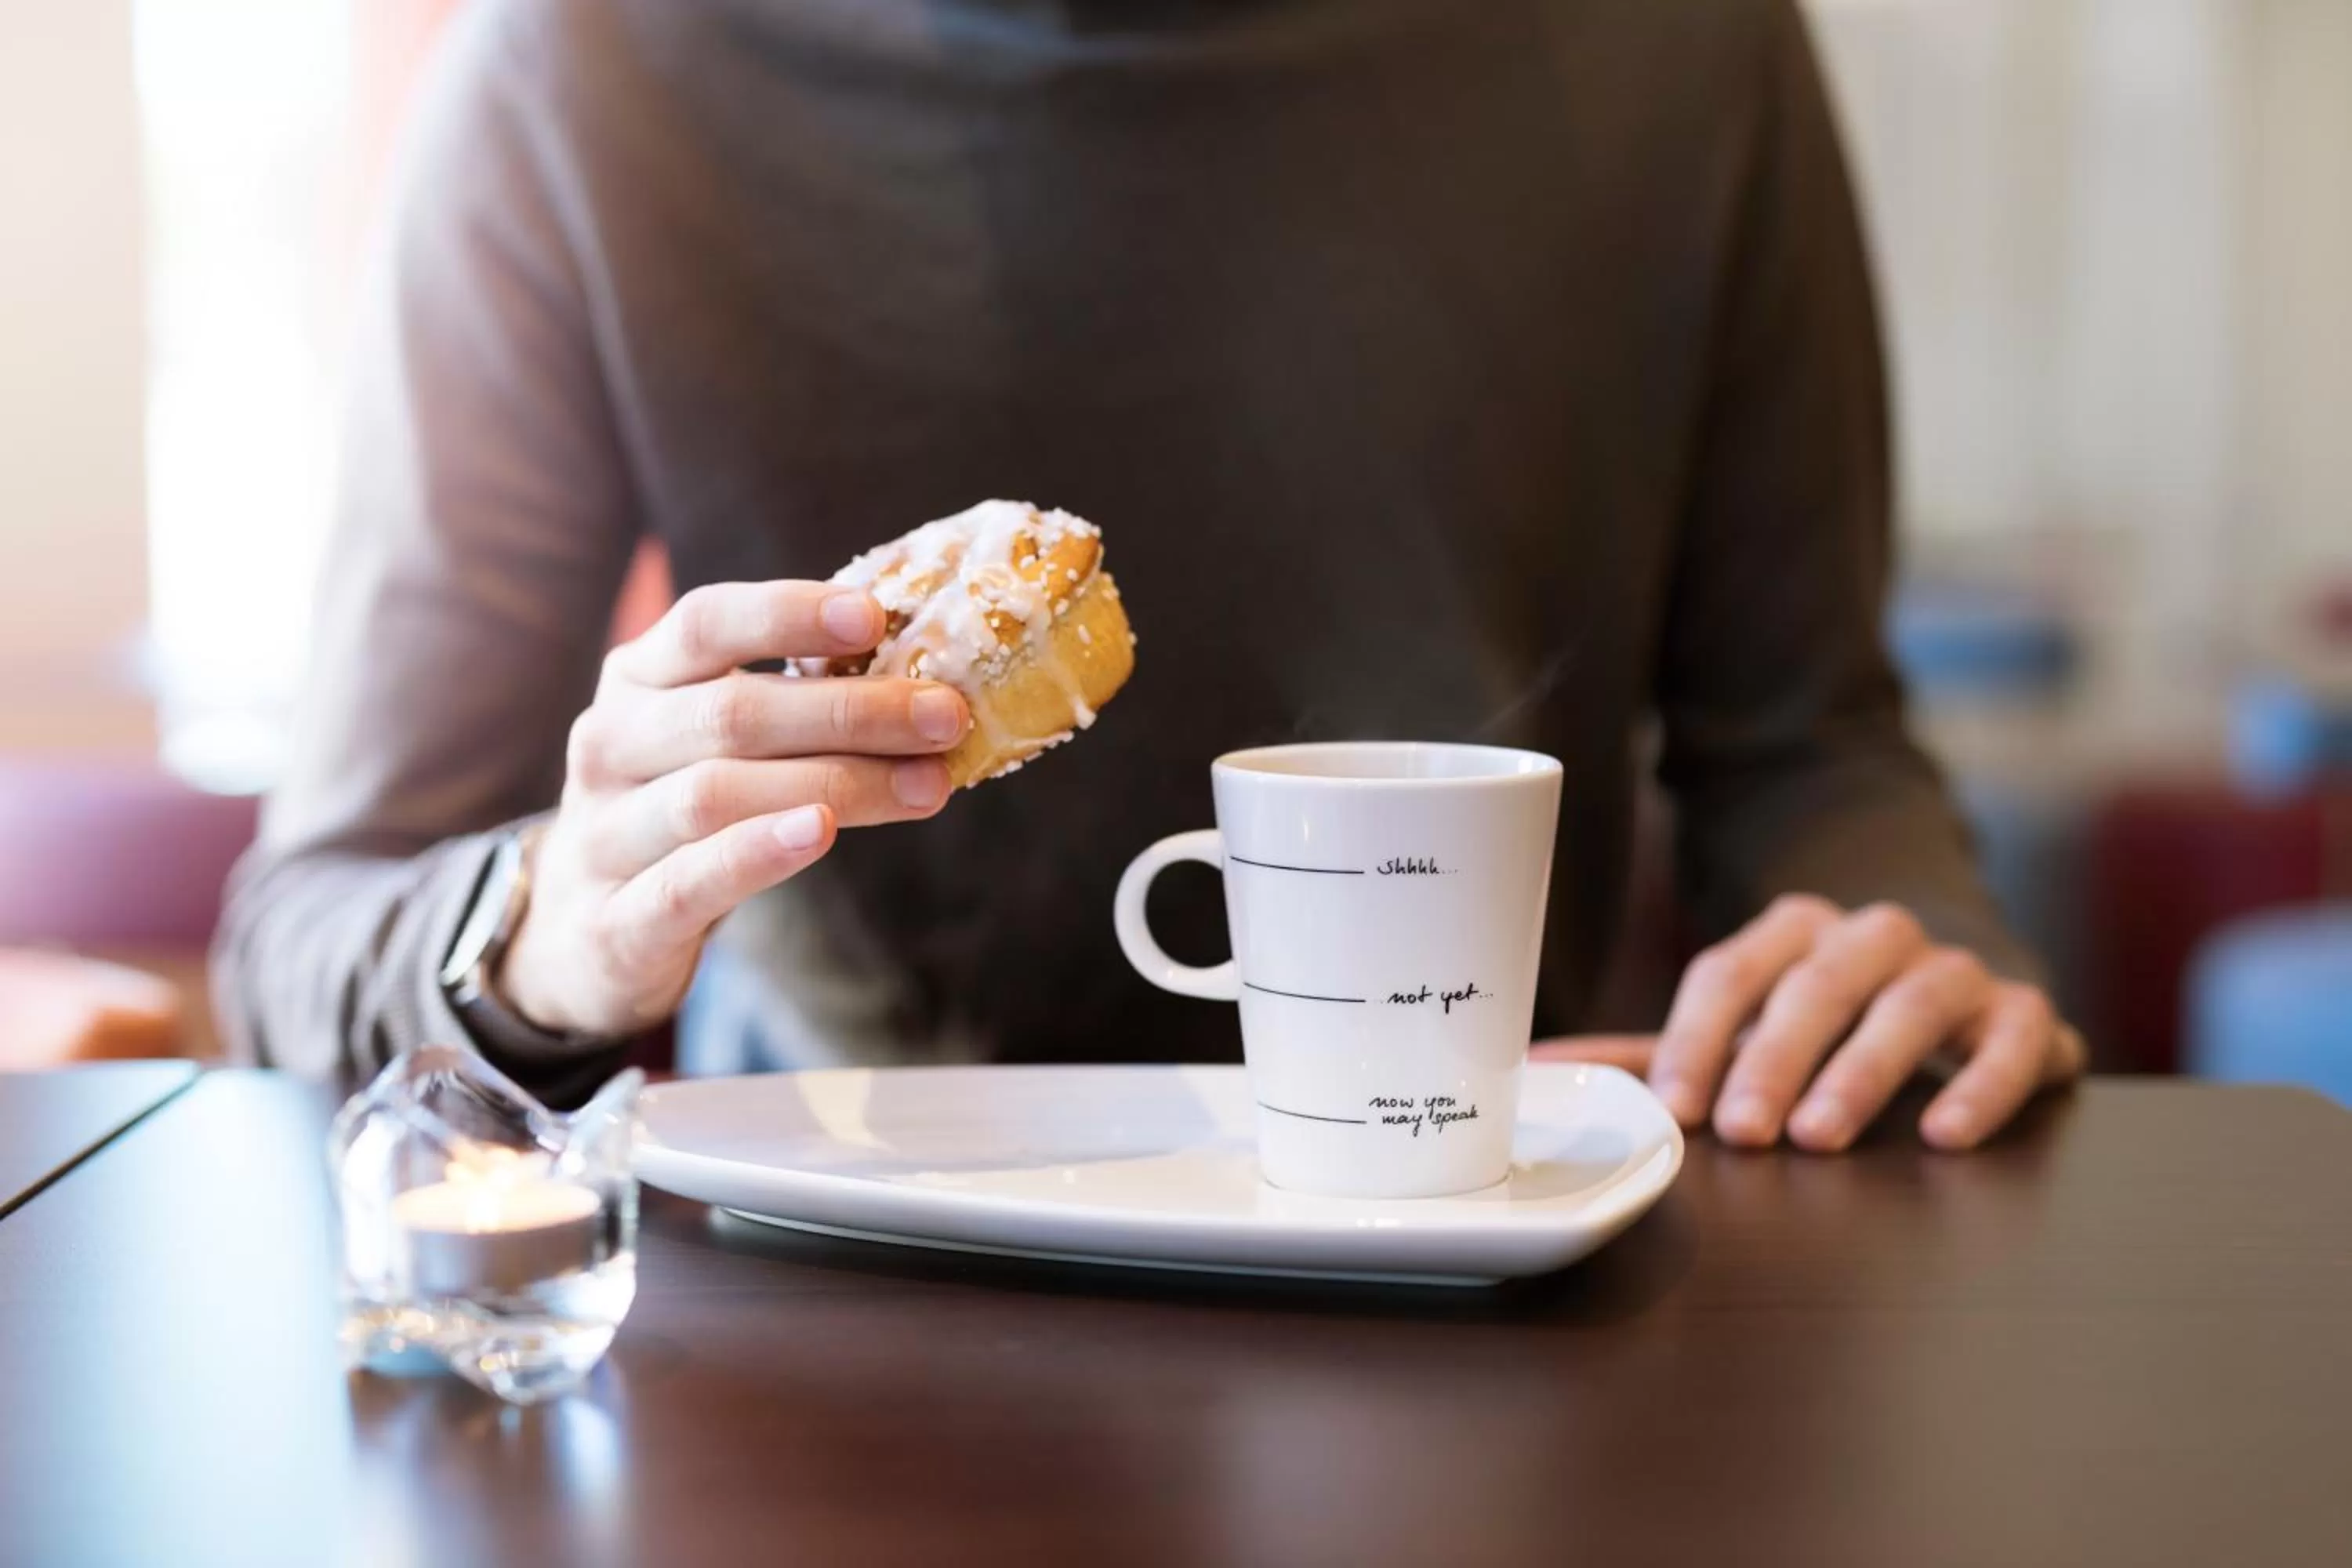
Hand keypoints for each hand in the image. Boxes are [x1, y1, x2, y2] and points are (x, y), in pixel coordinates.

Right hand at [496, 580, 968, 1036]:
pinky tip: (822, 833)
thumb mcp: (714, 744)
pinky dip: (757, 853)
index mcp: (636, 680)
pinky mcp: (617, 919)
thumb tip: (924, 681)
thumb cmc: (679, 814)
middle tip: (947, 716)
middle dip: (853, 710)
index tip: (875, 615)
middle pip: (731, 713)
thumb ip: (789, 703)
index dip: (788, 613)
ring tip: (926, 785)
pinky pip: (688, 880)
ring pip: (718, 795)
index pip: (704, 622)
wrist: (582, 934)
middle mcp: (608, 744)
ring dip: (835, 783)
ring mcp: (603, 833)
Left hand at [1532, 895, 2084, 1151]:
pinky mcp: (2023, 1013)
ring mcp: (1953, 970)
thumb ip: (1654, 1053)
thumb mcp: (1743, 1031)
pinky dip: (1980, 1083)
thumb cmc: (1830, 1022)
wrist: (1963, 988)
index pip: (1729, 972)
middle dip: (1773, 1057)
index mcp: (1792, 932)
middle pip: (1814, 983)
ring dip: (1862, 1068)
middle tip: (1746, 1132)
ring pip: (1908, 1001)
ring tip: (1821, 1133)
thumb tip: (1533, 1067)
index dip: (1697, 1037)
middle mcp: (1872, 937)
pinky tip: (1943, 1134)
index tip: (1676, 1108)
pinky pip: (2010, 1037)